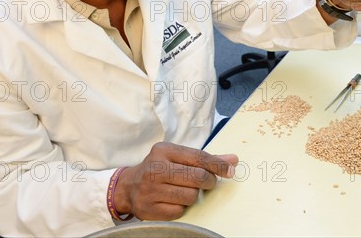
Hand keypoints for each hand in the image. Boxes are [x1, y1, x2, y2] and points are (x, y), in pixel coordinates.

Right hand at [113, 142, 238, 219]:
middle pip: (197, 177)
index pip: (198, 157)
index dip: (218, 165)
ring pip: (190, 195)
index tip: (230, 171)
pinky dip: (182, 207)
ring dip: (195, 195)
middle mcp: (155, 168)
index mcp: (164, 150)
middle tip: (209, 183)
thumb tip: (233, 160)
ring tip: (187, 191)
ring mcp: (150, 190)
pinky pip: (179, 210)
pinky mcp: (149, 209)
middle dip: (209, 181)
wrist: (128, 187)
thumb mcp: (178, 157)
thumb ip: (205, 159)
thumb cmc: (160, 169)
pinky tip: (175, 200)